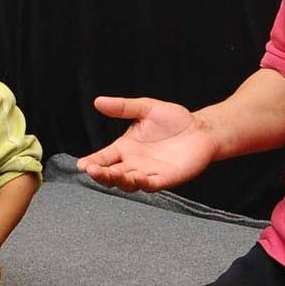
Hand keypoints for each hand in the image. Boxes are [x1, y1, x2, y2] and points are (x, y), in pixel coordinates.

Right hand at [77, 96, 219, 191]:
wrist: (202, 129)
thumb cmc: (174, 119)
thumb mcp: (146, 108)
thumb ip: (123, 107)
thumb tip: (98, 101)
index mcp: (125, 148)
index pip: (104, 158)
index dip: (92, 162)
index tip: (82, 165)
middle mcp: (134, 163)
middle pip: (112, 174)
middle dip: (101, 174)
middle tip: (93, 170)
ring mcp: (148, 173)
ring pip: (128, 182)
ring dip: (119, 180)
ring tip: (112, 174)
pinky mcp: (165, 179)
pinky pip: (151, 184)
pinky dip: (143, 183)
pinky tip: (136, 178)